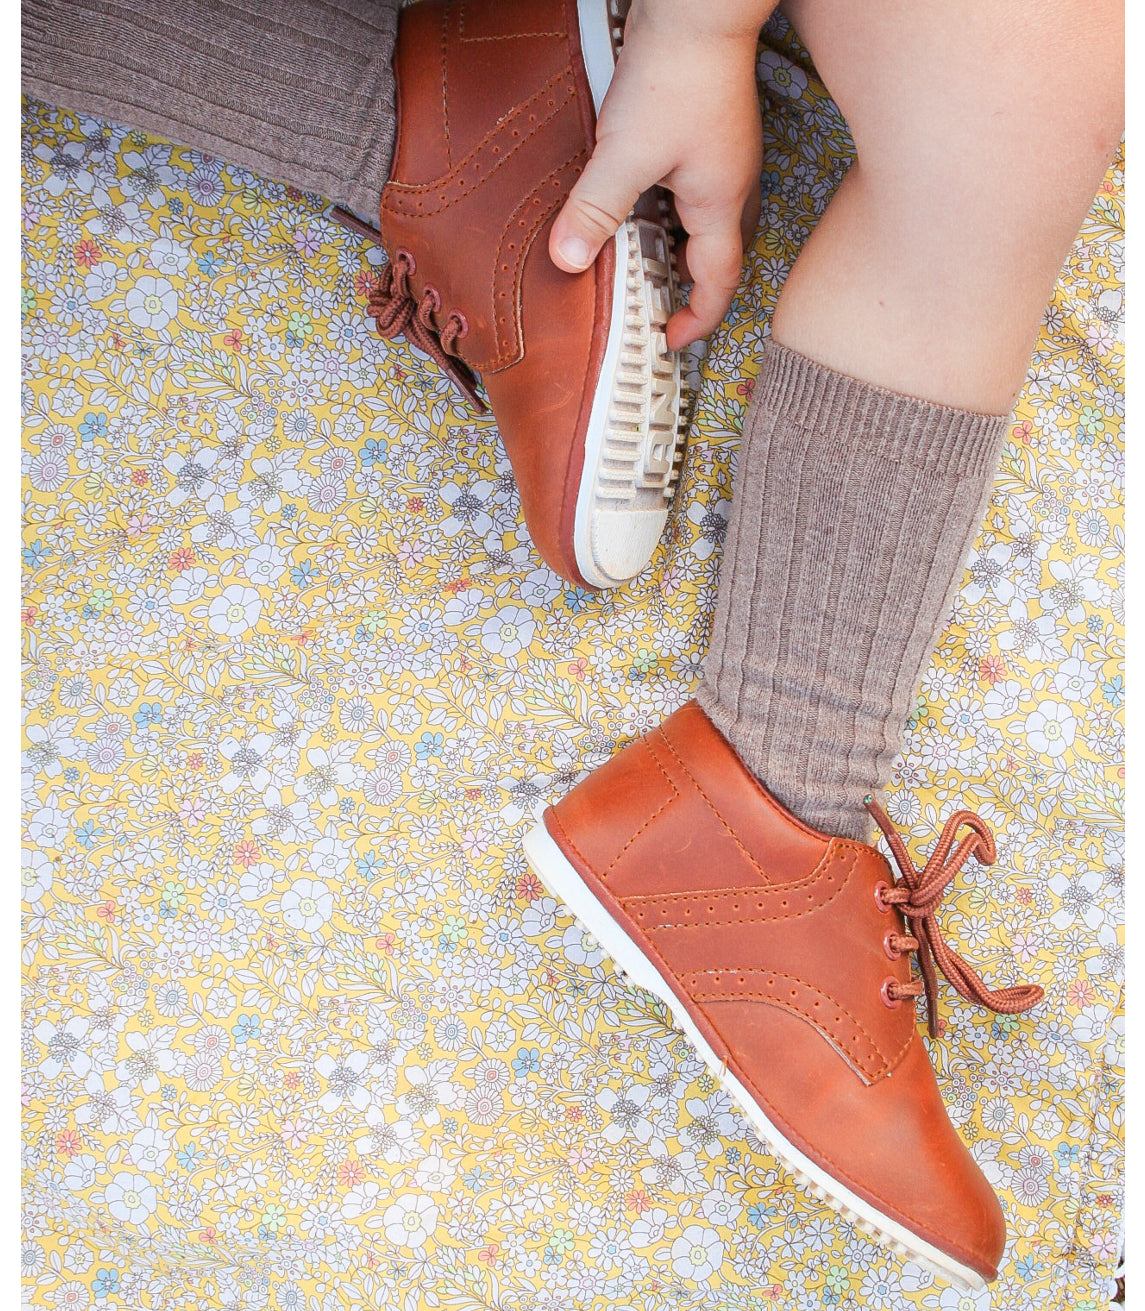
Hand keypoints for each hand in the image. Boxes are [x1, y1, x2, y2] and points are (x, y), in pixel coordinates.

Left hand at [550, 1, 765, 349]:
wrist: (699, 5)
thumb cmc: (678, 72)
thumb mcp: (625, 152)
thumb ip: (596, 209)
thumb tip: (568, 260)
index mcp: (720, 202)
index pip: (720, 282)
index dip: (699, 319)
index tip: (671, 339)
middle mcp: (731, 183)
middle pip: (721, 254)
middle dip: (693, 287)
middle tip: (661, 304)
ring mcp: (724, 154)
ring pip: (708, 219)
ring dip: (680, 244)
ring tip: (642, 257)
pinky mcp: (707, 128)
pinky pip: (694, 185)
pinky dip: (670, 206)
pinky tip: (640, 197)